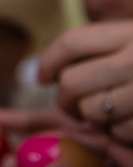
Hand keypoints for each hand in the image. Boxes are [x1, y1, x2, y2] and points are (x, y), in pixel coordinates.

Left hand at [39, 21, 132, 142]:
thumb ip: (102, 49)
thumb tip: (45, 71)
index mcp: (131, 32)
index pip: (71, 42)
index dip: (48, 60)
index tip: (41, 76)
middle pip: (73, 82)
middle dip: (65, 99)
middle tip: (71, 105)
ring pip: (92, 111)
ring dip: (92, 118)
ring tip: (105, 114)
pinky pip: (120, 132)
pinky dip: (119, 134)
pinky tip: (130, 124)